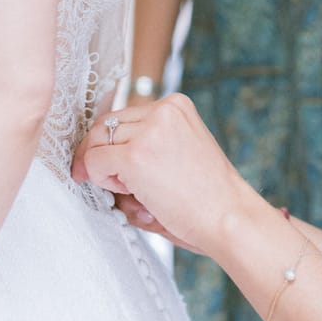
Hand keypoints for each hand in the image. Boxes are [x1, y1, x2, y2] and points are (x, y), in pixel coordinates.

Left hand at [72, 93, 254, 254]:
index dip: (112, 143)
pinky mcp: (134, 156)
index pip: (124, 115)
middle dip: (100, 154)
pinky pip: (93, 162)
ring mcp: (148, 132)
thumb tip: (101, 148)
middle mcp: (162, 110)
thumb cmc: (208, 194)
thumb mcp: (182, 148)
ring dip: (105, 170)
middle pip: (105, 125)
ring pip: (97, 143)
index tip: (108, 165)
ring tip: (134, 190)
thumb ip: (150, 140)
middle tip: (113, 184)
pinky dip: (101, 180)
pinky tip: (131, 194)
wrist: (228, 216)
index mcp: (176, 104)